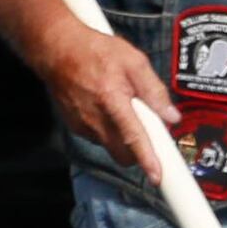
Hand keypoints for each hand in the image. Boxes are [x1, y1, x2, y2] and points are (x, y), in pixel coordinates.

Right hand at [42, 22, 179, 165]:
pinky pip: (98, 137)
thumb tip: (170, 115)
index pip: (133, 138)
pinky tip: (105, 106)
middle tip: (145, 128)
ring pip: (111, 146)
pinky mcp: (75, 127)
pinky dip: (107, 129)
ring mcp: (83, 126)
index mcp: (112, 100)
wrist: (56, 50)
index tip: (157, 177)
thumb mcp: (133, 61)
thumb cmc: (94, 51)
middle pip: (123, 154)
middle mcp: (96, 118)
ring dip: (121, 136)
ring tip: (120, 107)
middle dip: (137, 150)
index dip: (147, 160)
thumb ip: (154, 90)